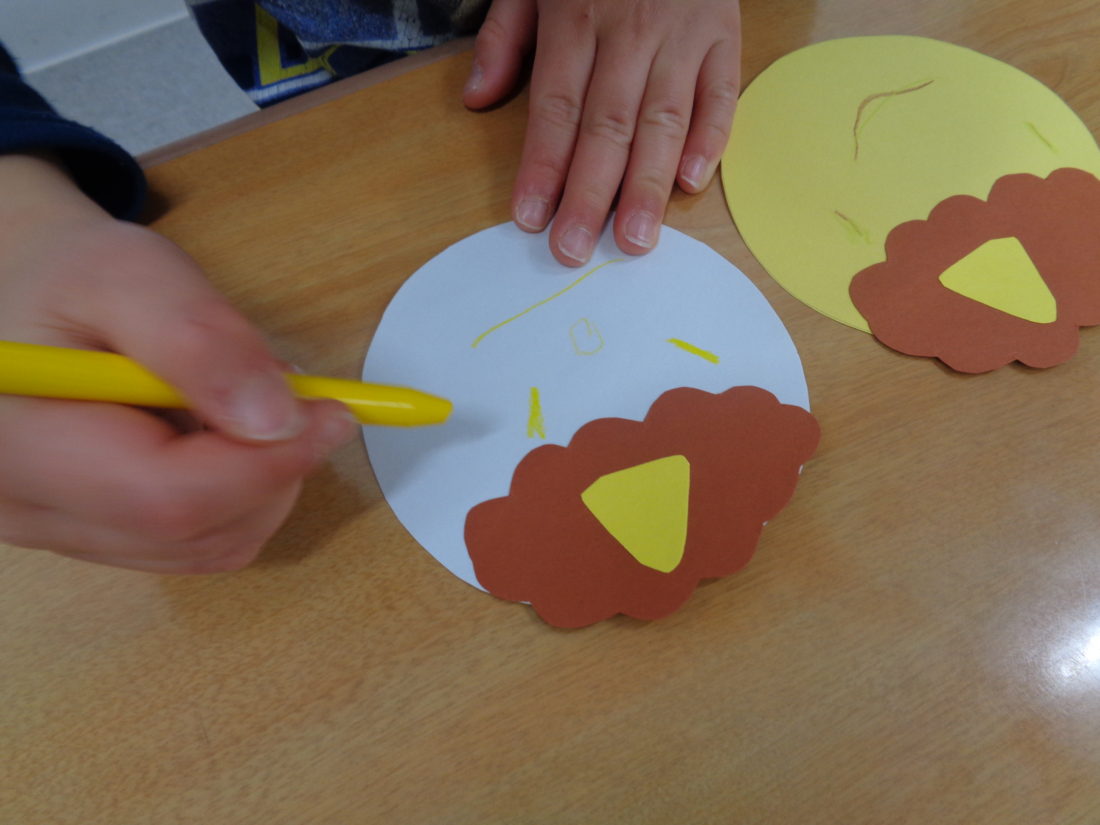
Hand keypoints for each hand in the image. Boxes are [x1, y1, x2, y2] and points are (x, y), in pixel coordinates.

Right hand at [0, 154, 355, 572]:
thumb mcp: (130, 274)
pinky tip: (213, 434)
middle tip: (283, 392)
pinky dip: (238, 494)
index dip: (270, 466)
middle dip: (272, 468)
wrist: (28, 299)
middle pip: (196, 534)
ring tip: (232, 400)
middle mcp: (26, 512)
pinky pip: (199, 544)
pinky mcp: (97, 540)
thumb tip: (276, 421)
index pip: (170, 501)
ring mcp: (59, 535)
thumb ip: (200, 340)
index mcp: (21, 448)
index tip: (332, 414)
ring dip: (260, 480)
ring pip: (209, 546)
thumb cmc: (70, 278)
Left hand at [463, 0, 740, 265]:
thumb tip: (476, 99)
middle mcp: (630, 32)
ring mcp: (682, 35)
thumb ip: (504, 36)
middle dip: (589, 193)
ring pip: (664, 120)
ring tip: (634, 241)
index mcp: (576, 17)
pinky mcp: (723, 34)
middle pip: (607, 126)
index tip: (530, 218)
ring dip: (648, 185)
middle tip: (576, 251)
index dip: (542, 166)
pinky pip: (721, 93)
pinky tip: (693, 182)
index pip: (556, 108)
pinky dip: (711, 137)